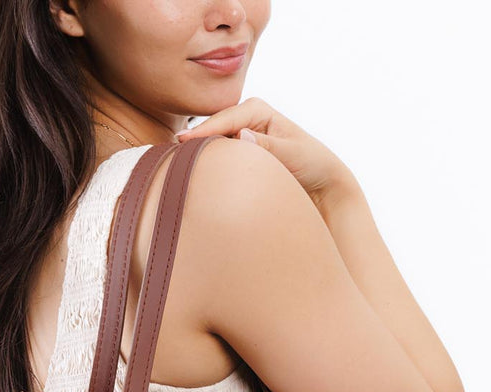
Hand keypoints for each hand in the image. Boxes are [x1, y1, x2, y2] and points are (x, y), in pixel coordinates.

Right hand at [175, 97, 359, 206]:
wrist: (321, 183)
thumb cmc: (310, 163)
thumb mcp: (291, 154)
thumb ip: (267, 146)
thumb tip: (241, 135)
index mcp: (256, 109)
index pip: (222, 120)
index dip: (202, 133)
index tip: (182, 142)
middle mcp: (244, 120)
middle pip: (211, 131)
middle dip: (194, 143)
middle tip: (169, 158)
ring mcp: (238, 137)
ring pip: (212, 146)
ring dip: (199, 157)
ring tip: (176, 169)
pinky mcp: (237, 155)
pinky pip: (217, 159)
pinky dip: (207, 167)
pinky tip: (194, 177)